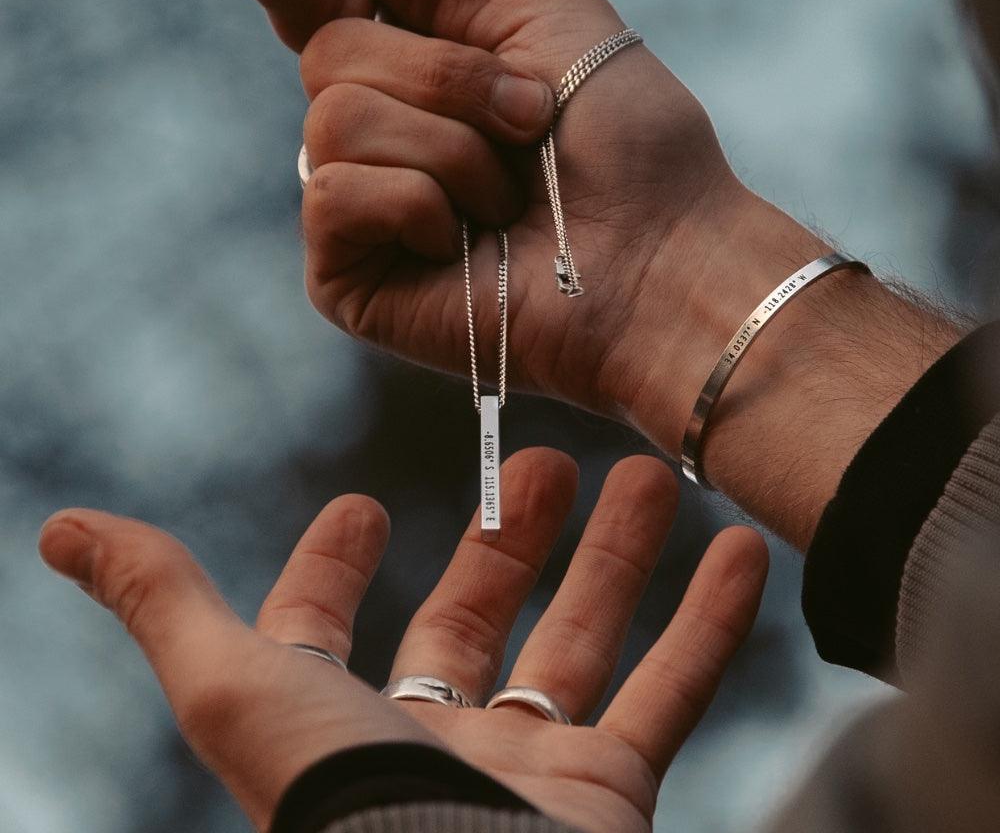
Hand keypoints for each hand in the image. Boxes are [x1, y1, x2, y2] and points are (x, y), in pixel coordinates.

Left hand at [39, 449, 767, 832]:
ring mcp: (530, 773)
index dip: (329, 567)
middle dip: (513, 534)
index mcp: (342, 720)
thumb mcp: (238, 689)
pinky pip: (674, 695)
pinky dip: (708, 624)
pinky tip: (744, 551)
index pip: (323, 629)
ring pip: (584, 640)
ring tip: (652, 473)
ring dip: (621, 557)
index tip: (360, 506)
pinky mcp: (612, 799)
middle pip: (477, 616)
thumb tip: (61, 526)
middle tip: (549, 460)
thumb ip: (162, 603)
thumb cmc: (347, 806)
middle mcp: (434, 745)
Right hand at [242, 0, 743, 419]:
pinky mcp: (345, 279)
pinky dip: (415, 205)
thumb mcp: (550, 23)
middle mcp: (379, 141)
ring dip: (448, 147)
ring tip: (506, 199)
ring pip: (331, 122)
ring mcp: (358, 212)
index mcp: (421, 80)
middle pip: (329, 56)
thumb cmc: (626, 146)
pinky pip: (332, 195)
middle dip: (446, 78)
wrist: (657, 257)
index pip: (325, 17)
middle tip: (528, 124)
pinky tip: (459, 243)